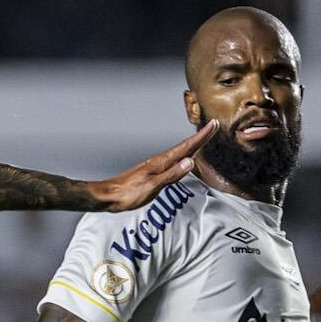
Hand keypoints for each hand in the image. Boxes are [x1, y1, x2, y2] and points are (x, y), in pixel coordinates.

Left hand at [90, 122, 218, 211]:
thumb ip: (171, 175)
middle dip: (199, 137)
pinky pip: (171, 161)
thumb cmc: (127, 194)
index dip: (201, 137)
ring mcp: (154, 166)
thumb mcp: (152, 186)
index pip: (186, 147)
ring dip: (191, 145)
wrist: (107, 196)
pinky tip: (180, 159)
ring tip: (201, 139)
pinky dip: (181, 156)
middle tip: (212, 126)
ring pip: (178, 153)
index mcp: (161, 163)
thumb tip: (190, 162)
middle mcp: (159, 161)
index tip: (213, 125)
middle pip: (184, 147)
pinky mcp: (151, 172)